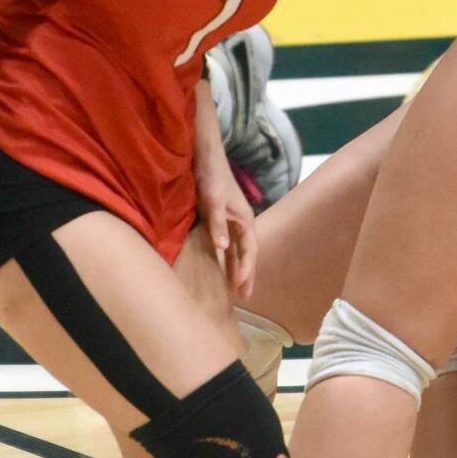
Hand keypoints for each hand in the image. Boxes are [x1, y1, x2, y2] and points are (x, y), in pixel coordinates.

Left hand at [195, 137, 257, 300]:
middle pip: (248, 254)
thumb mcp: (214, 202)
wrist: (206, 159)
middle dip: (247, 275)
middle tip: (245, 298)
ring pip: (239, 251)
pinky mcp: (221, 219)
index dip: (246, 269)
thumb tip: (224, 249)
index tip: (240, 287)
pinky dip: (228, 258)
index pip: (250, 250)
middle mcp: (242, 223)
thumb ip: (218, 225)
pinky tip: (223, 267)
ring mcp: (232, 222)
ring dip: (238, 268)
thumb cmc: (212, 179)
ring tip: (236, 289)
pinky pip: (228, 245)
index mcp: (245, 220)